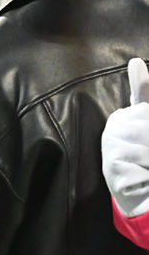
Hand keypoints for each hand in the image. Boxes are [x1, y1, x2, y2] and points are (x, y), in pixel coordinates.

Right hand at [102, 58, 148, 216]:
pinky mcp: (112, 171)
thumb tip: (135, 61)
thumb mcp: (146, 118)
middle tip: (148, 155)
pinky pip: (141, 169)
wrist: (141, 193)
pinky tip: (143, 179)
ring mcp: (109, 151)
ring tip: (147, 168)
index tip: (146, 140)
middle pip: (146, 129)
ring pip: (145, 151)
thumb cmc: (146, 153)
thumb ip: (142, 91)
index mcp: (121, 117)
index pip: (145, 112)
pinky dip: (147, 177)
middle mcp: (111, 131)